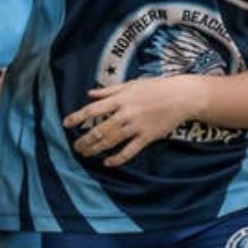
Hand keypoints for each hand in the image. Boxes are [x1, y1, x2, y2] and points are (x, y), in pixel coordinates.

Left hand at [64, 78, 189, 166]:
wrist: (181, 97)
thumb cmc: (154, 88)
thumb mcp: (130, 84)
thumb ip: (108, 91)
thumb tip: (89, 94)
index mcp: (120, 99)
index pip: (94, 109)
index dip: (78, 117)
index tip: (66, 124)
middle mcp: (125, 113)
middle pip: (100, 130)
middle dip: (85, 140)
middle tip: (76, 147)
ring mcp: (136, 126)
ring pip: (111, 141)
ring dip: (96, 149)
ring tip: (85, 154)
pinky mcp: (147, 137)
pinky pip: (130, 151)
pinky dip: (118, 158)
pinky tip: (107, 162)